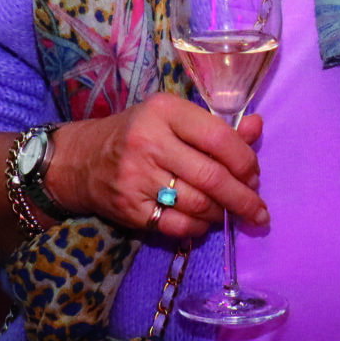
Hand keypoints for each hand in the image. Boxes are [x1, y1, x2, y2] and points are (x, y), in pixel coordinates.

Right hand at [45, 92, 265, 242]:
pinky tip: (203, 222)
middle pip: (211, 177)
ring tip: (229, 212)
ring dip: (221, 213)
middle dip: (243, 198)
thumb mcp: (172, 118)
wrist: (81, 160)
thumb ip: (215, 127)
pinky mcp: (131, 209)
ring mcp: (138, 178)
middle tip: (258, 209)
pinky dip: (198, 228)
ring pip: (198, 204)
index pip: (218, 137)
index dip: (245, 160)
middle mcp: (149, 143)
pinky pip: (178, 226)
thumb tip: (258, 127)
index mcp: (164, 112)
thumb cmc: (136, 133)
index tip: (255, 174)